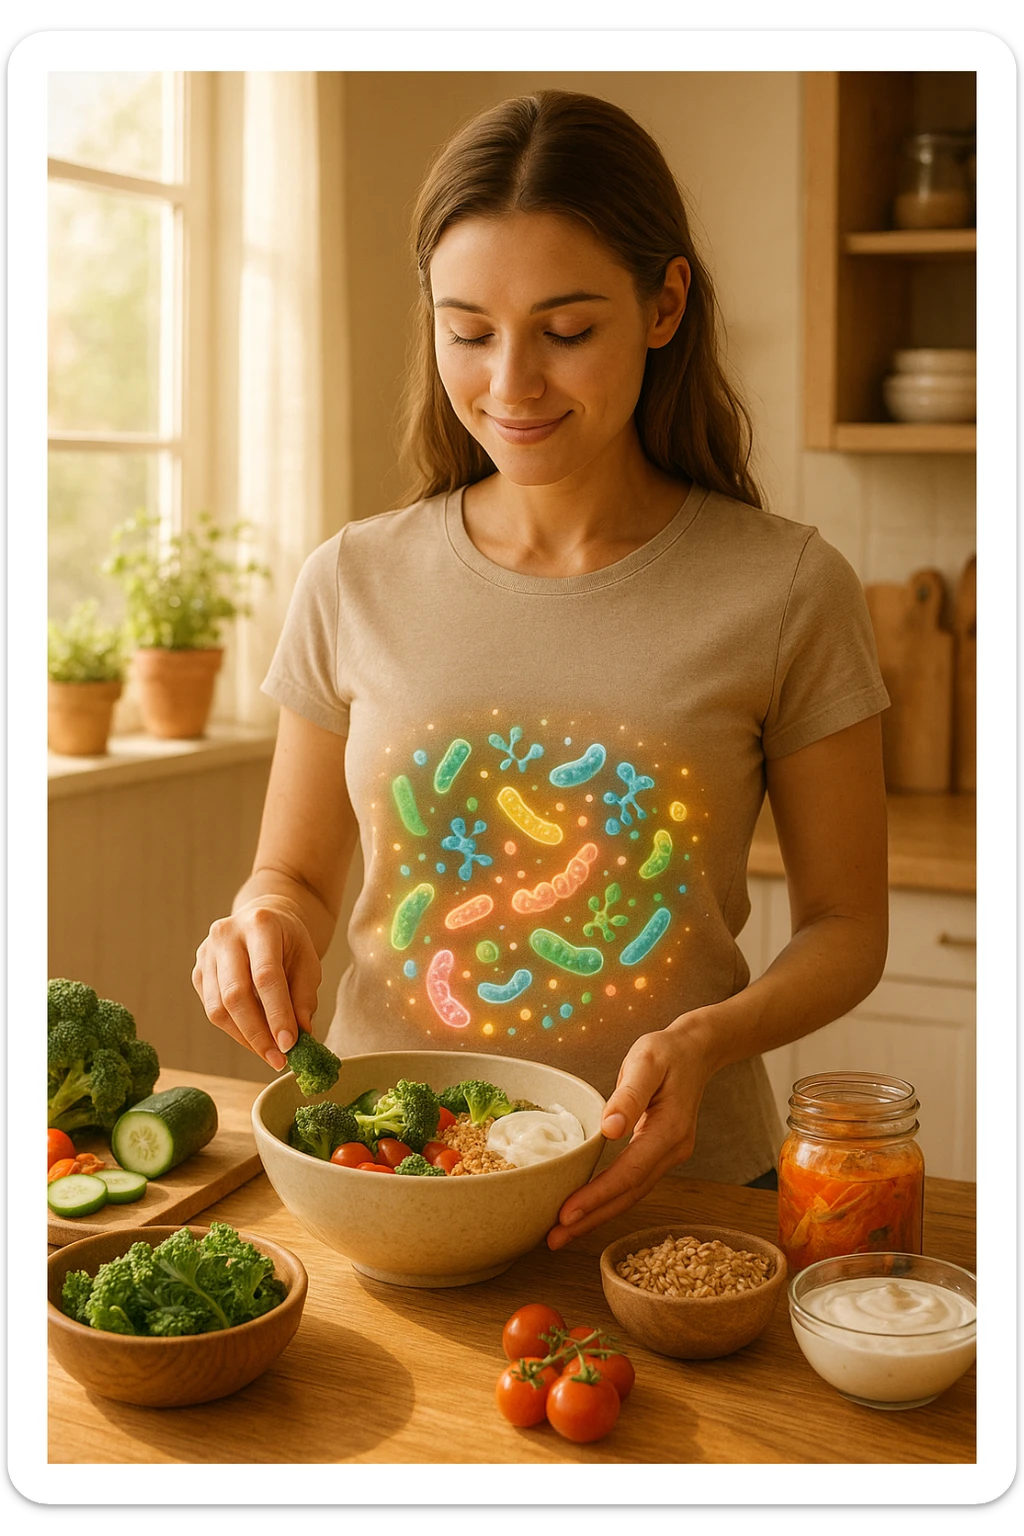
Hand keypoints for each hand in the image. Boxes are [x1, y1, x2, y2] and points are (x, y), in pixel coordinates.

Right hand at [192, 898, 321, 1069]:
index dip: (277, 1013)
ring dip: (245, 1038)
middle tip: (279, 1060)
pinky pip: (212, 1010)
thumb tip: (301, 1035)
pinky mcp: (198, 972)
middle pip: (235, 994)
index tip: (290, 1045)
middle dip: (258, 1034)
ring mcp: (206, 953)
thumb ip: (304, 996)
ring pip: (218, 1008)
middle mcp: (226, 935)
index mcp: (260, 924)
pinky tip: (255, 1039)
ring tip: (270, 1054)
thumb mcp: (308, 961)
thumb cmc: (289, 942)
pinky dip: (235, 1031)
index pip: (265, 975)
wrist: (264, 920)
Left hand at [546, 1012, 714, 1250]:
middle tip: (554, 1239)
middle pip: (629, 1195)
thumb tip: (610, 1129)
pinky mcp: (660, 1153)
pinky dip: (607, 1199)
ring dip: (598, 1215)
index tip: (566, 1214)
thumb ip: (629, 1095)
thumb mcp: (646, 1061)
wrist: (695, 1051)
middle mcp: (673, 1151)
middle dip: (592, 1219)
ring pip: (631, 1194)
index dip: (597, 1196)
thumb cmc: (667, 1052)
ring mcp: (669, 1155)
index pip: (629, 1173)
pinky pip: (631, 1183)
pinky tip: (585, 1207)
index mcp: (670, 1130)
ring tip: (561, 1232)